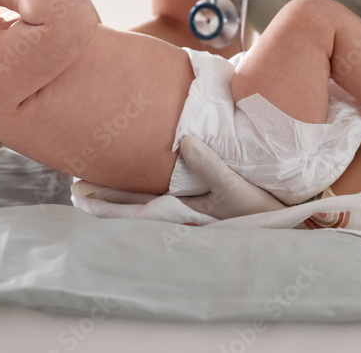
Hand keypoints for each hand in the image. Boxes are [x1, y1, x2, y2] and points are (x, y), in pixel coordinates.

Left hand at [71, 136, 286, 218]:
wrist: (286, 219)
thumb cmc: (262, 205)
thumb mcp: (238, 188)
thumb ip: (211, 165)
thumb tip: (184, 140)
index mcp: (183, 212)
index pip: (135, 208)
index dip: (106, 201)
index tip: (80, 194)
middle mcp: (179, 213)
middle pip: (132, 206)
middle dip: (103, 198)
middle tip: (73, 189)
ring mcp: (186, 209)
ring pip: (142, 202)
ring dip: (115, 197)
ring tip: (85, 187)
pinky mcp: (196, 202)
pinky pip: (161, 194)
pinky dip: (140, 191)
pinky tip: (127, 183)